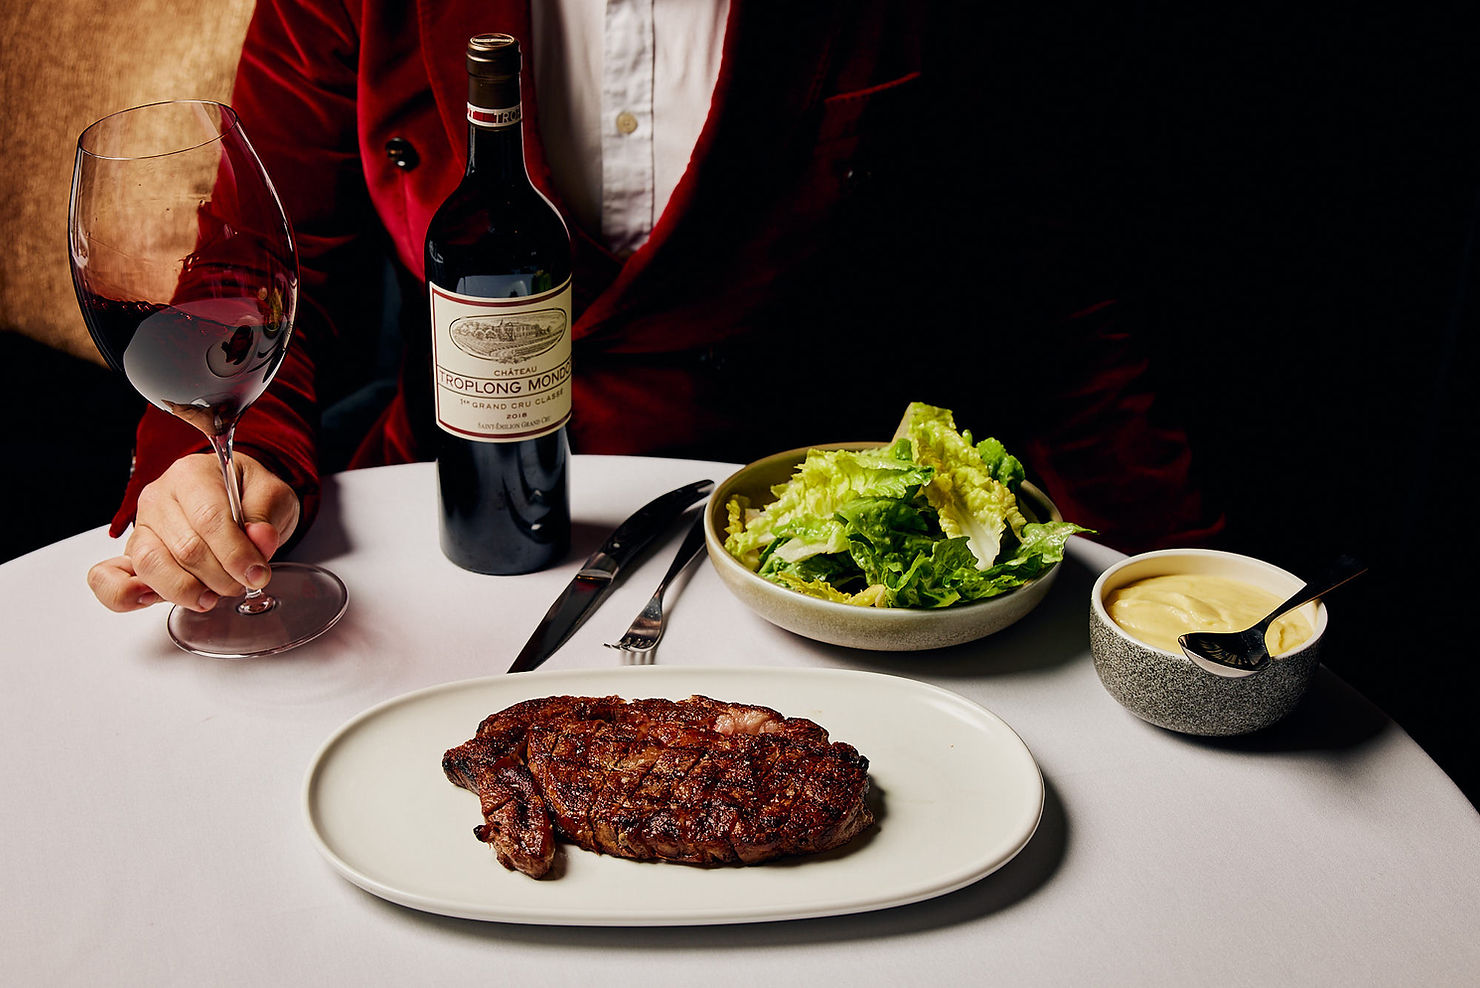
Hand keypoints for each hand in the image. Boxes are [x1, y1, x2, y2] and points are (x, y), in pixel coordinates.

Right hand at [87, 452, 300, 612]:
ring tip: (213, 595)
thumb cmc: (248, 495)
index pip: (209, 518)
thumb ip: (266, 517)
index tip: (256, 574)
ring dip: (187, 590)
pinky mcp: (132, 555)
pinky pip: (109, 577)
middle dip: (221, 576)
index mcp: (192, 475)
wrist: (233, 497)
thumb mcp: (272, 496)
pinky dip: (122, 594)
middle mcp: (159, 498)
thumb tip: (260, 540)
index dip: (235, 553)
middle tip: (243, 582)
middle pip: (185, 548)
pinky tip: (148, 600)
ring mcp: (142, 527)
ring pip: (151, 566)